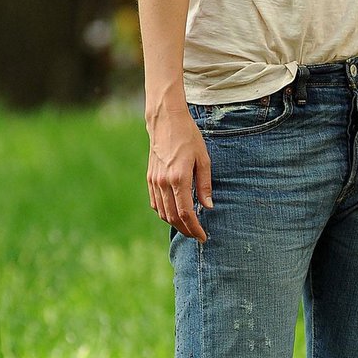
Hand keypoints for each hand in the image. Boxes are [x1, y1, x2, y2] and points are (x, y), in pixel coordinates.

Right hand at [147, 104, 212, 241]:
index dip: (195, 228)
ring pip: (163, 212)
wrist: (166, 121)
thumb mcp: (204, 159)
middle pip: (173, 217)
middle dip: (186, 230)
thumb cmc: (189, 137)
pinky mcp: (150, 178)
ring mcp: (155, 181)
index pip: (186, 213)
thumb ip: (205, 185)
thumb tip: (208, 207)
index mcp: (179, 178)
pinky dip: (164, 213)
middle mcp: (164, 182)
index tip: (203, 236)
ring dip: (175, 224)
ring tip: (188, 227)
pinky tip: (174, 214)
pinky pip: (155, 203)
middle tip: (197, 236)